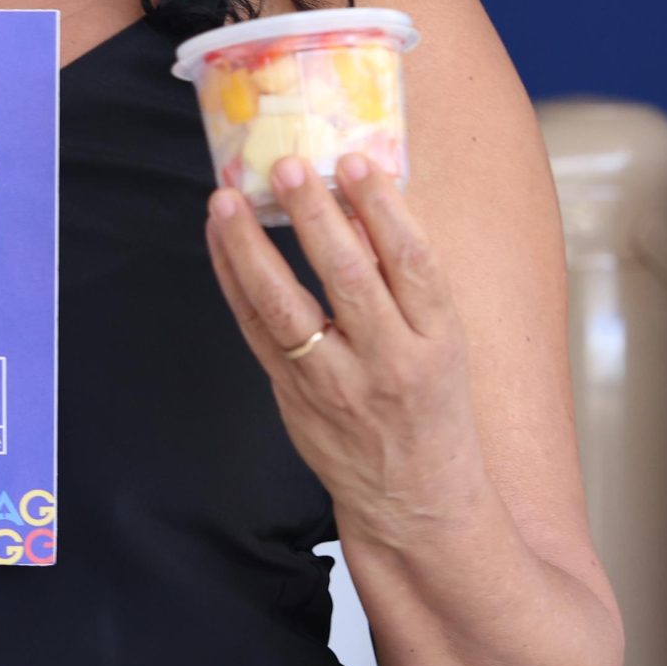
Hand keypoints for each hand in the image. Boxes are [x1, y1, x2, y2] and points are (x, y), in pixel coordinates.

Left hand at [203, 153, 490, 544]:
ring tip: (229, 197)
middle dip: (313, 215)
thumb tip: (362, 204)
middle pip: (348, 276)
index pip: (412, 262)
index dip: (382, 207)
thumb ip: (407, 285)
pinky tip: (220, 240)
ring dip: (251, 246)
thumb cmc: (435, 412)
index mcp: (438, 342)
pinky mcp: (292, 396)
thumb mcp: (446, 347)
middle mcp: (388, 362)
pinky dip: (233, 279)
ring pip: (285, 305)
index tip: (355, 161)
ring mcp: (334, 384)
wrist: (417, 503)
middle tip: (288, 165)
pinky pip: (254, 329)